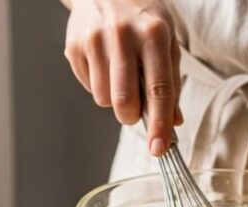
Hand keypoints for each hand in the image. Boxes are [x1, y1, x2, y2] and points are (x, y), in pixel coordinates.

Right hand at [64, 0, 182, 155]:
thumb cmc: (141, 16)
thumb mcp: (166, 40)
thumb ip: (171, 82)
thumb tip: (173, 122)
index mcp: (153, 34)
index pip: (158, 89)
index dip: (159, 124)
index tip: (159, 149)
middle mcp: (123, 36)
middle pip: (125, 102)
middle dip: (131, 115)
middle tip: (135, 106)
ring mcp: (95, 40)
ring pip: (104, 99)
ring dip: (114, 98)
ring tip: (119, 73)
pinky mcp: (74, 46)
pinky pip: (88, 87)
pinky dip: (98, 84)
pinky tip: (104, 63)